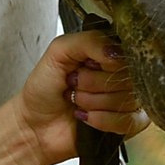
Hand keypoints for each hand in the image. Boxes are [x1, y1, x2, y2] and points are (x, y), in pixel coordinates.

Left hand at [15, 28, 148, 164]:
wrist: (34, 123)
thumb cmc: (44, 87)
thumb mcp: (58, 52)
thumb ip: (88, 41)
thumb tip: (115, 52)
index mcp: (109, 54)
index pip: (126, 53)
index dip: (103, 62)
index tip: (83, 65)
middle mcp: (122, 75)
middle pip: (128, 77)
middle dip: (92, 84)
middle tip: (73, 85)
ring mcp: (128, 100)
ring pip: (128, 99)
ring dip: (93, 102)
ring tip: (76, 101)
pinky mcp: (128, 124)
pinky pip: (130, 121)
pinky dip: (103, 120)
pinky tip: (86, 117)